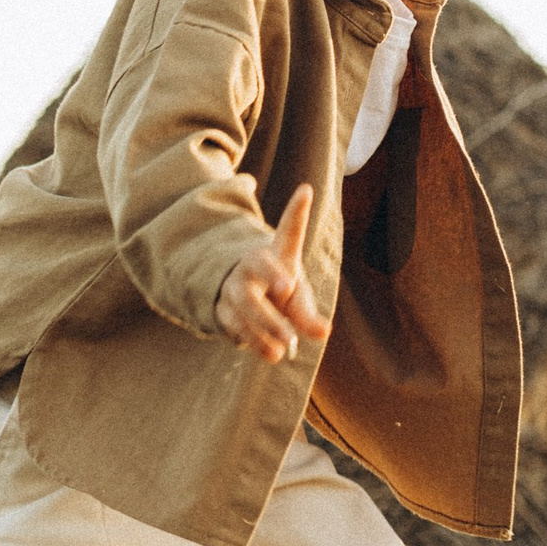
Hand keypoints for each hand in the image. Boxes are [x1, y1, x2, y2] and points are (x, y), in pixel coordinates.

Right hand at [213, 184, 327, 364]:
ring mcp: (234, 287)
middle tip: (288, 294)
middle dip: (270, 276)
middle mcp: (251, 266)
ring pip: (244, 302)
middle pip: (257, 265)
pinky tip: (271, 354)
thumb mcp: (297, 300)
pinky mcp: (224, 311)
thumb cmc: (279, 295)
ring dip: (265, 325)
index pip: (288, 231)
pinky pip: (235, 325)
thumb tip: (322, 333)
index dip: (296, 211)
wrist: (243, 306)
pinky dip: (254, 341)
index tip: (306, 191)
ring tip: (286, 347)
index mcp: (276, 254)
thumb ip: (308, 315)